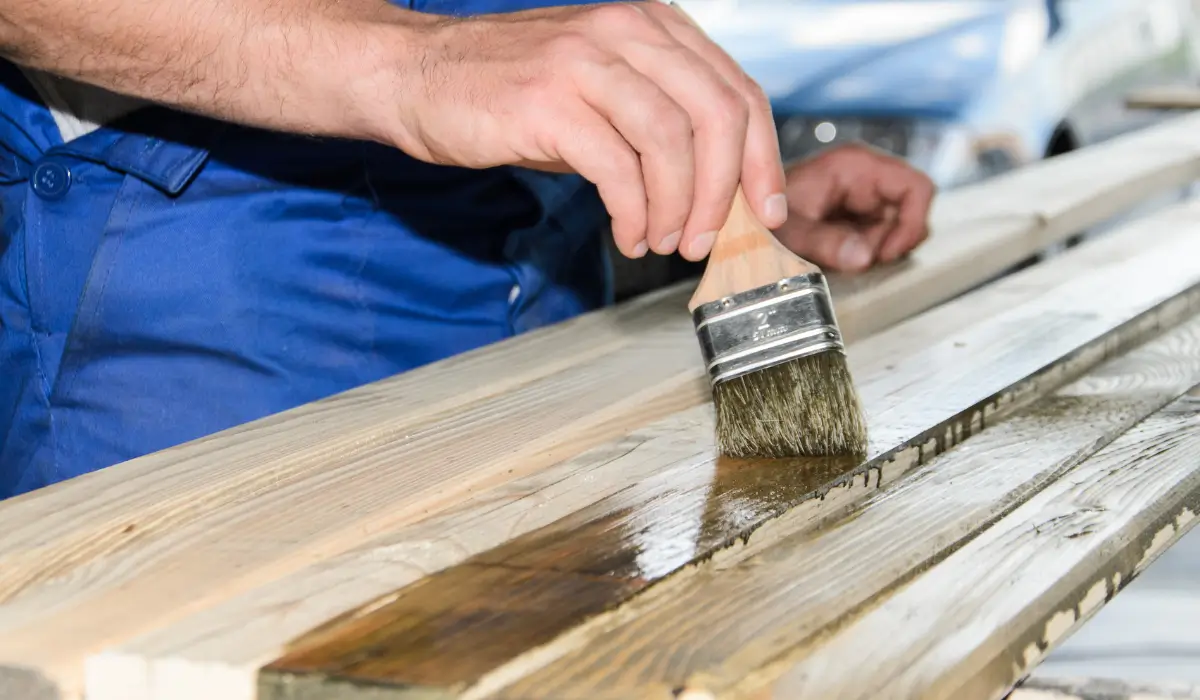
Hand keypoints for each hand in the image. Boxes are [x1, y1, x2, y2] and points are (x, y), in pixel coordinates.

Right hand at [371, 1, 786, 260]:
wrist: (420, 74)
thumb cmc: (514, 92)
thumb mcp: (602, 92)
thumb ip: (661, 125)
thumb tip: (716, 192)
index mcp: (652, 25)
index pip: (737, 89)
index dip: (761, 158)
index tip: (764, 210)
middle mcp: (626, 31)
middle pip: (717, 113)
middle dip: (725, 191)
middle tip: (709, 239)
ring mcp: (586, 62)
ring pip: (672, 141)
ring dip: (680, 207)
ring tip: (665, 241)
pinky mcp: (548, 101)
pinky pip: (618, 168)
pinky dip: (634, 213)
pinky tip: (629, 234)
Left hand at [773, 143, 934, 272]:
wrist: (743, 220)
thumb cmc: (762, 215)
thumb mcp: (792, 232)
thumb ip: (827, 243)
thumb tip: (864, 258)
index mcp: (856, 165)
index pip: (916, 187)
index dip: (912, 223)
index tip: (886, 253)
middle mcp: (866, 176)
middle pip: (909, 213)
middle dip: (888, 243)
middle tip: (856, 259)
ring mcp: (864, 196)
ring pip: (897, 229)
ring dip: (876, 251)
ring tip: (842, 255)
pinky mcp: (858, 215)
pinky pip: (880, 238)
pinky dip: (867, 253)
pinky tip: (841, 255)